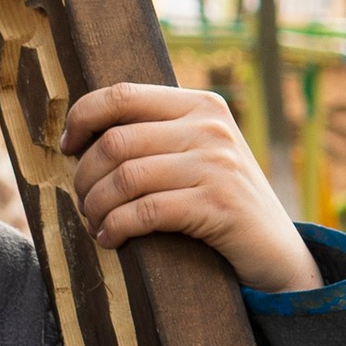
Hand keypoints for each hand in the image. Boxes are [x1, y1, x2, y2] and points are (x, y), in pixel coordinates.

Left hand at [63, 82, 322, 295]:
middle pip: (116, 141)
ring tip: (94, 222)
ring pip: (124, 177)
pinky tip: (110, 238)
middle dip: (84, 175)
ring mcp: (216, 165)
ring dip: (96, 206)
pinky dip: (115, 228)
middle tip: (82, 201)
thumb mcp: (198, 154)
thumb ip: (158, 135)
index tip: (67, 146)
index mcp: (201, 105)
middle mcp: (210, 128)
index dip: (82, 117)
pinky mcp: (217, 206)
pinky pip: (144, 212)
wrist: (278, 251)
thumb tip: (84, 133)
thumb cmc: (222, 202)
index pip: (122, 94)